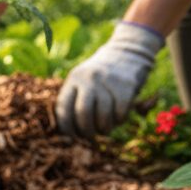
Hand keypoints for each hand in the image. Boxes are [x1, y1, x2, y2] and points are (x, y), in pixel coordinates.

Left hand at [55, 22, 162, 138]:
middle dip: (86, 130)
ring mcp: (108, 80)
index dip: (66, 127)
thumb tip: (68, 133)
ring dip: (104, 128)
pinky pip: (120, 111)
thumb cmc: (100, 77)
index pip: (63, 108)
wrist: (127, 51)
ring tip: (104, 129)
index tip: (71, 137)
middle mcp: (89, 78)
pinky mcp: (126, 84)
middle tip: (89, 137)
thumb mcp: (82, 80)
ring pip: (103, 114)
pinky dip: (119, 120)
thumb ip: (75, 100)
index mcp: (74, 79)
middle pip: (83, 112)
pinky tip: (118, 119)